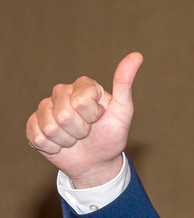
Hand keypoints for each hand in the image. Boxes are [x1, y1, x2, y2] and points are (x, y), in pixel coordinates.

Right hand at [26, 52, 143, 187]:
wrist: (97, 162)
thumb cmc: (111, 136)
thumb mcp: (124, 112)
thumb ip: (125, 84)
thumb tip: (137, 55)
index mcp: (82, 85)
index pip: (80, 101)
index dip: (92, 116)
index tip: (99, 118)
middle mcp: (61, 92)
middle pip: (64, 116)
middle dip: (80, 130)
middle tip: (88, 132)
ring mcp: (45, 108)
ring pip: (51, 129)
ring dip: (68, 140)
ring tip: (76, 138)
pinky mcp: (33, 125)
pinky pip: (38, 138)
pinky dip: (54, 147)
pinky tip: (61, 144)